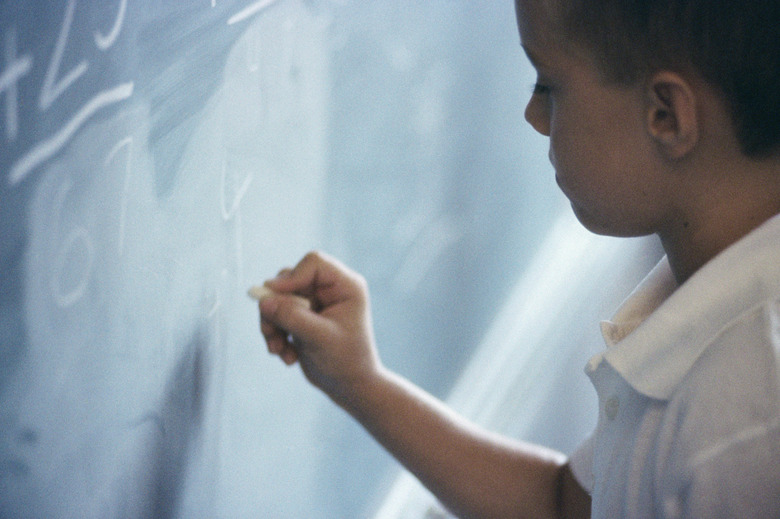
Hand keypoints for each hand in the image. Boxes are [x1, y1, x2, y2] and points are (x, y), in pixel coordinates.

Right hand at [258, 251, 380, 403]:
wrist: (349, 386)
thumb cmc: (345, 361)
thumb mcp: (318, 338)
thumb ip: (291, 317)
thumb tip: (263, 300)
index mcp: (346, 285)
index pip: (313, 263)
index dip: (291, 278)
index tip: (273, 297)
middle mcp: (330, 288)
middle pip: (290, 279)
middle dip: (276, 308)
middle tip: (273, 335)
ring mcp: (315, 301)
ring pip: (278, 297)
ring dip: (273, 325)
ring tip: (278, 351)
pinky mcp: (302, 315)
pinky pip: (276, 313)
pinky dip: (276, 334)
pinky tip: (288, 356)